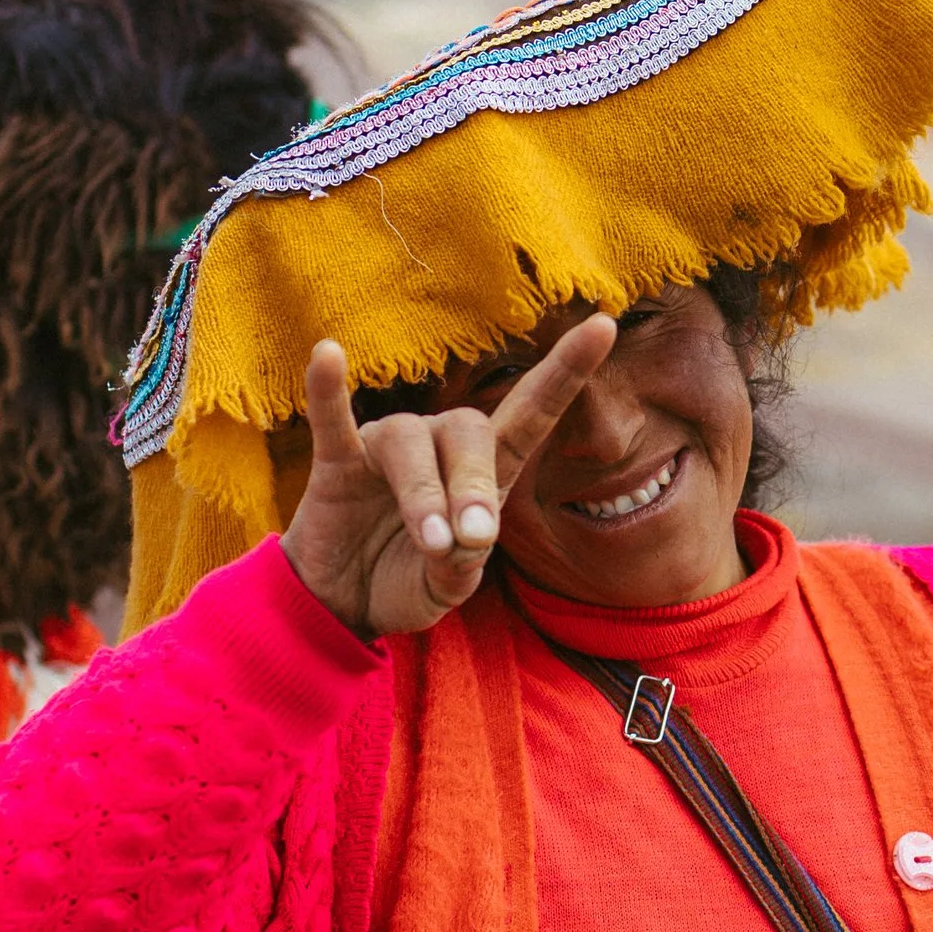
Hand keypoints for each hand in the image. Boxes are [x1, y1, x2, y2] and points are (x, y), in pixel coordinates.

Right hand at [282, 318, 618, 637]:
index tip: (603, 325)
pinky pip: (333, 420)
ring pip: (411, 440)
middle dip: (474, 483)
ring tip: (430, 542)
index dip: (565, 372)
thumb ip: (462, 566)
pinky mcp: (337, 463)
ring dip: (424, 493)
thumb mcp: (447, 589)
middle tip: (471, 539)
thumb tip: (465, 538)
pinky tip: (328, 354)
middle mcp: (437, 447)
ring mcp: (384, 449)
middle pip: (471, 429)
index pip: (530, 415)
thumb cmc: (405, 583)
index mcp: (482, 474)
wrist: (341, 606)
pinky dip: (329, 391)